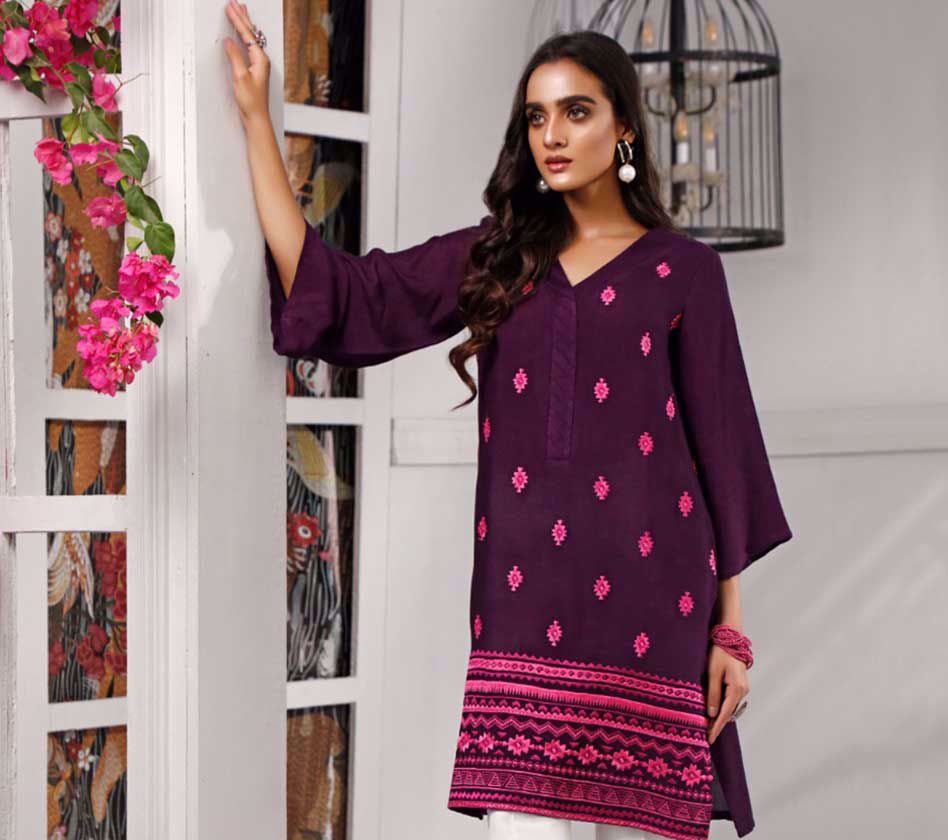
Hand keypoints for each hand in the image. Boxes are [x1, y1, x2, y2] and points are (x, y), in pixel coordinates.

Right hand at [223, 1, 271, 127]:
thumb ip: (235, 57)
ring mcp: (259, 64)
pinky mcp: (254, 69)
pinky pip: (249, 46)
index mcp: (260, 59)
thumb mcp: (240, 77)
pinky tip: (243, 34)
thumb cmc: (251, 101)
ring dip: (245, 24)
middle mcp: (262, 60)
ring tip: (241, 11)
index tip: (230, 7)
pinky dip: (245, 36)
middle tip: (234, 3)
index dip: (238, 20)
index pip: (247, 34)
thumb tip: (229, 42)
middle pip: (251, 33)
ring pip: (251, 38)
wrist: (256, 117)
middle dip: (242, 17)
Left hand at [705, 642, 748, 744]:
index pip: (724, 714)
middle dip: (716, 724)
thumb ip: (712, 693)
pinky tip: (712, 712)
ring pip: (729, 707)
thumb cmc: (720, 653)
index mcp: (737, 689)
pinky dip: (722, 707)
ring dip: (719, 716)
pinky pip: (729, 700)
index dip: (716, 727)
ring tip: (706, 726)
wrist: (730, 638)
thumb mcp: (713, 673)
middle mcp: (742, 691)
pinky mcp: (738, 685)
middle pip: (728, 713)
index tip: (709, 739)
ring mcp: (742, 688)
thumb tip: (711, 713)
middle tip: (705, 736)